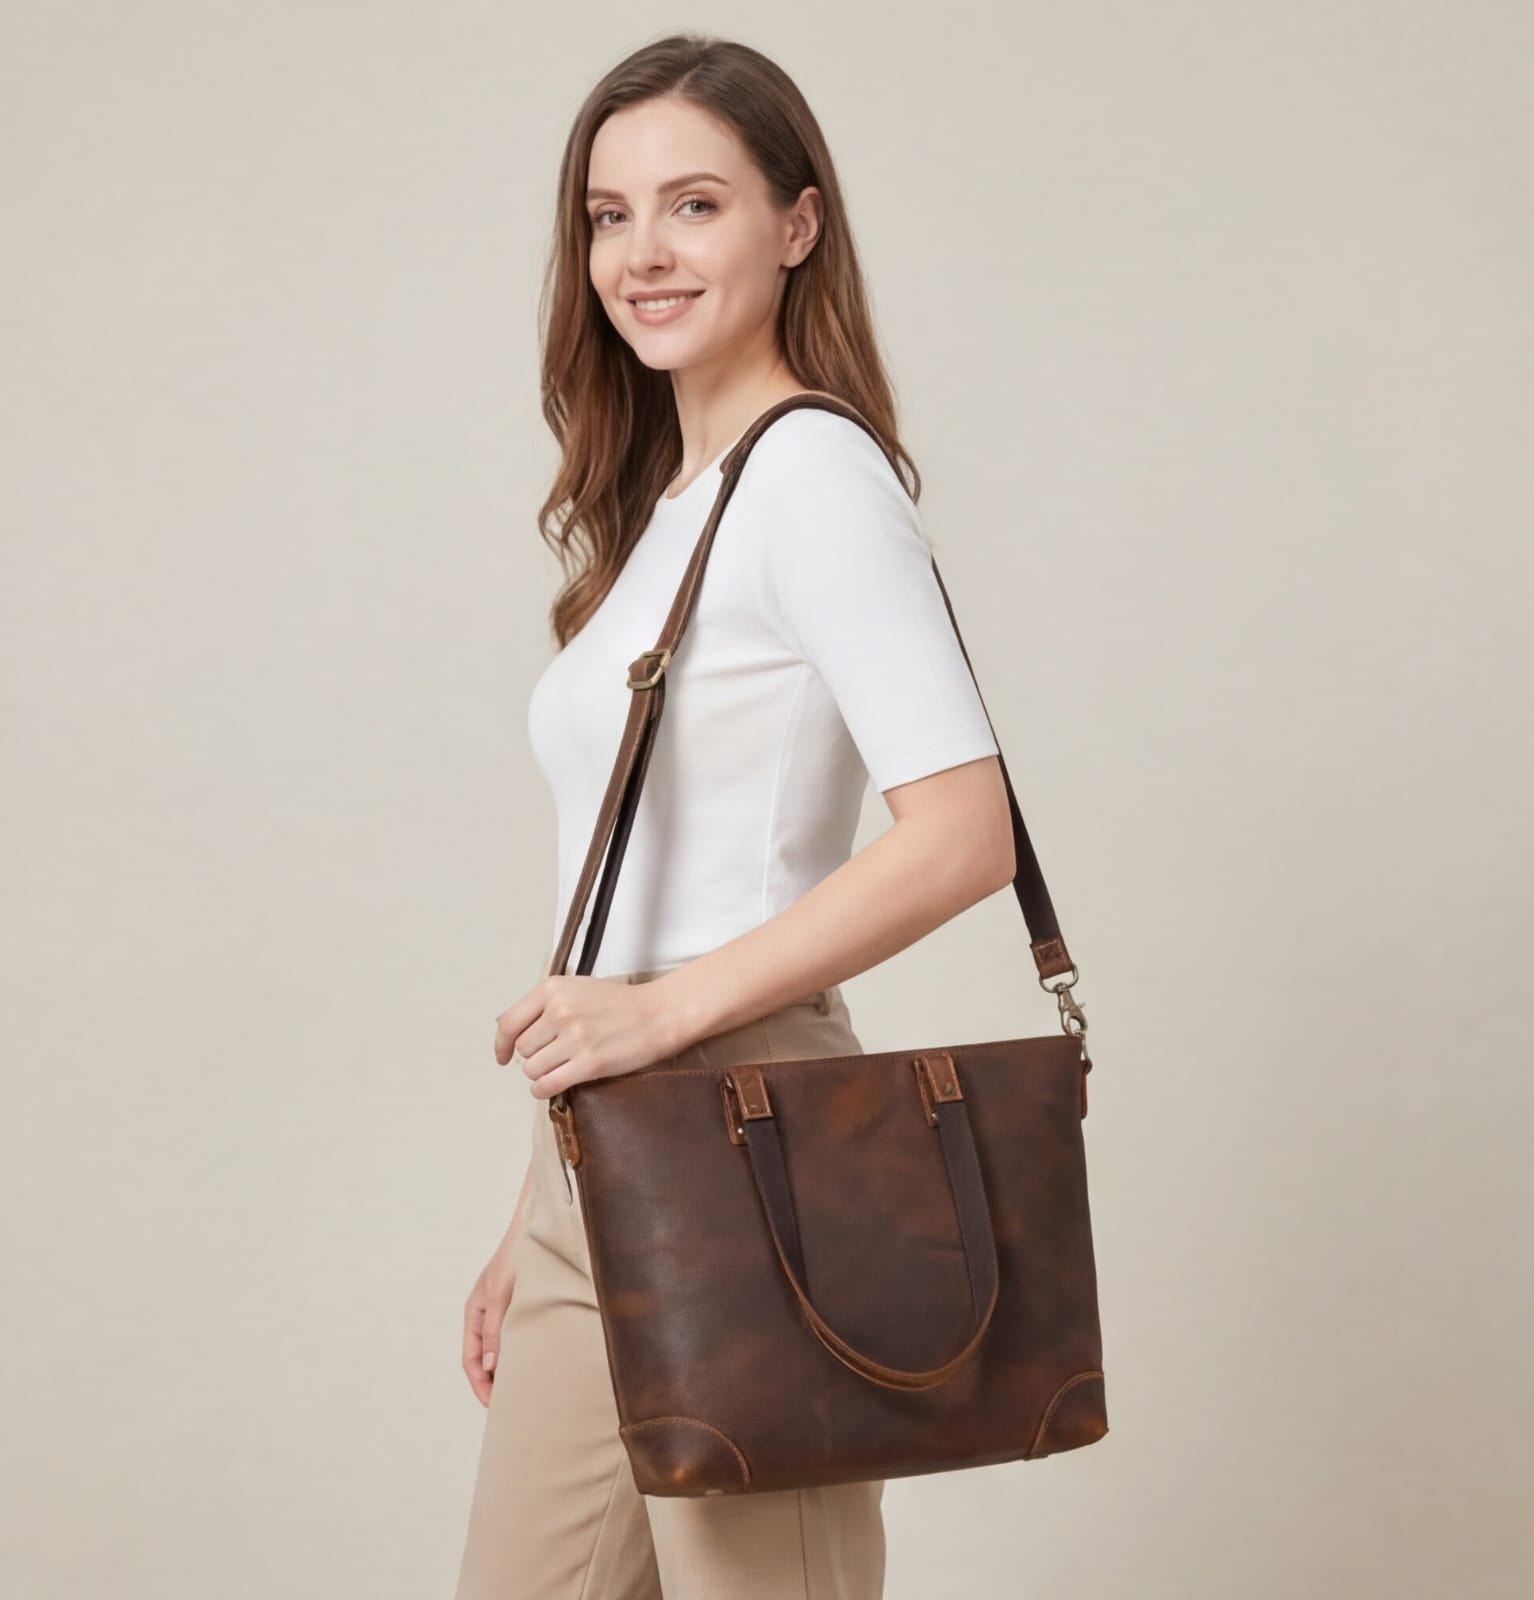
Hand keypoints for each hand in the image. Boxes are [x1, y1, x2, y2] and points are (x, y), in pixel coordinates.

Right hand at [462, 1221, 520, 1406]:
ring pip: (502, 1350)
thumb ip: (495, 1329)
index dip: (480, 1385)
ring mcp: (504, 1312)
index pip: (471, 1361)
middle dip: (494, 1384)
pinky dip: (523, 1354)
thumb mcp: (501, 1294)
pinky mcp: (522, 1307)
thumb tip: (491, 1367)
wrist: (534, 1228)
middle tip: (511, 1407)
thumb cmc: (514, 1257)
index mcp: (474, 1315)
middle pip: (486, 1360)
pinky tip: (538, 1362)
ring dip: (509, 1370)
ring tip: (525, 1390)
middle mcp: (487, 1316)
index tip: (494, 1406)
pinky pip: (517, 1338)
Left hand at [494, 973, 682, 1101]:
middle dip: (535, 1056)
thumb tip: (508, 1029)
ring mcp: (574, 1037)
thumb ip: (544, 1004)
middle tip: (556, 1054)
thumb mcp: (577, 989)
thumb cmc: (620, 1003)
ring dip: (543, 1073)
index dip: (501, 1044)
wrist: (658, 1014)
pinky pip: (547, 1085)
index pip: (509, 1022)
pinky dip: (545, 1089)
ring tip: (563, 1066)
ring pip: (532, 1069)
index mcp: (553, 989)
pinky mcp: (588, 1063)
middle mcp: (560, 1011)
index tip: (503, 1056)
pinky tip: (556, 1084)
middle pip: (523, 1049)